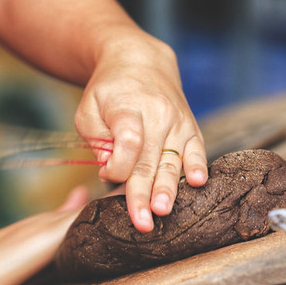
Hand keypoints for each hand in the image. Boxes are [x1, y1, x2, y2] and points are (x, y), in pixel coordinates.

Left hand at [74, 34, 207, 231]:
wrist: (140, 61)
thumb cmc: (108, 91)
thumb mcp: (88, 109)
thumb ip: (96, 138)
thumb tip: (108, 166)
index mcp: (129, 108)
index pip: (128, 142)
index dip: (117, 166)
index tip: (105, 174)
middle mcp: (157, 115)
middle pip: (149, 159)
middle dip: (143, 194)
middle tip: (142, 222)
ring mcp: (177, 122)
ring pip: (172, 160)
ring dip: (168, 189)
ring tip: (163, 211)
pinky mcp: (190, 127)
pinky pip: (196, 149)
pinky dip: (196, 166)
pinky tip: (197, 183)